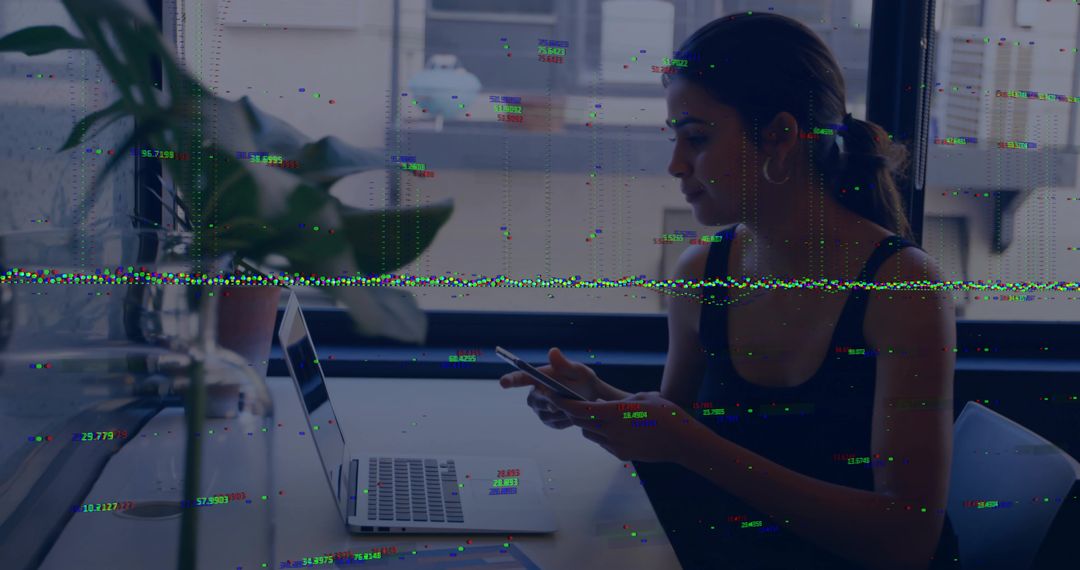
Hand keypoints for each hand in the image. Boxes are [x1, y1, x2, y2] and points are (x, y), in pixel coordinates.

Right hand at [499, 347, 612, 429]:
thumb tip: (552, 351)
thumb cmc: (583, 379)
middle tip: (563, 400)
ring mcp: (540, 410)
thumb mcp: (577, 370)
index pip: (520, 378)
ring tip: (576, 402)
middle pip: (536, 400)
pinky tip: (575, 411)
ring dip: (563, 410)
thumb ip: (565, 364)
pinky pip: (556, 422)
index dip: (510, 380)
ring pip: (548, 413)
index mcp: (537, 377)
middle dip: (550, 401)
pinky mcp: (548, 422)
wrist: (592, 397)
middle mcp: (534, 394)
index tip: (503, 382)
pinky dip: (568, 418)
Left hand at [553, 391, 709, 463]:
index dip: (563, 402)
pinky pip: (602, 443)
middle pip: (580, 422)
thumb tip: (603, 402)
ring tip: (596, 414)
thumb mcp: (642, 397)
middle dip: (572, 411)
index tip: (552, 394)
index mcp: (615, 413)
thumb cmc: (667, 414)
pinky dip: (600, 434)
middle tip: (570, 401)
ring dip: (587, 423)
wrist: (683, 442)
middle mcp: (612, 431)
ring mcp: (616, 445)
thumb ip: (618, 401)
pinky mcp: (622, 455)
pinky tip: (613, 427)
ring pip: (589, 433)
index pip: (580, 409)